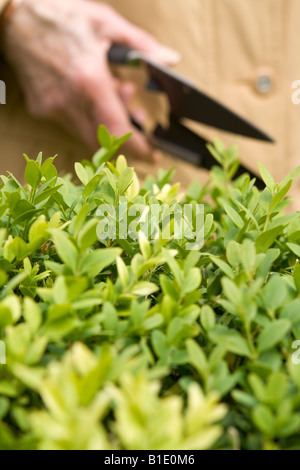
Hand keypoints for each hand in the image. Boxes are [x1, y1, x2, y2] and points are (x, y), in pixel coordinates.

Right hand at [2, 0, 179, 160]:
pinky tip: (93, 95)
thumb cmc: (57, 16)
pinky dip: (89, 118)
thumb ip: (142, 44)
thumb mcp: (105, 22)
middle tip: (138, 116)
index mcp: (88, 81)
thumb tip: (169, 58)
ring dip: (108, 124)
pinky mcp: (42, 110)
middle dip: (126, 136)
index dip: (138, 148)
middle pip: (104, 142)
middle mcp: (69, 102)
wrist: (14, 19)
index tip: (153, 154)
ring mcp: (52, 109)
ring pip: (89, 135)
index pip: (117, 131)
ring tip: (116, 92)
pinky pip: (72, 126)